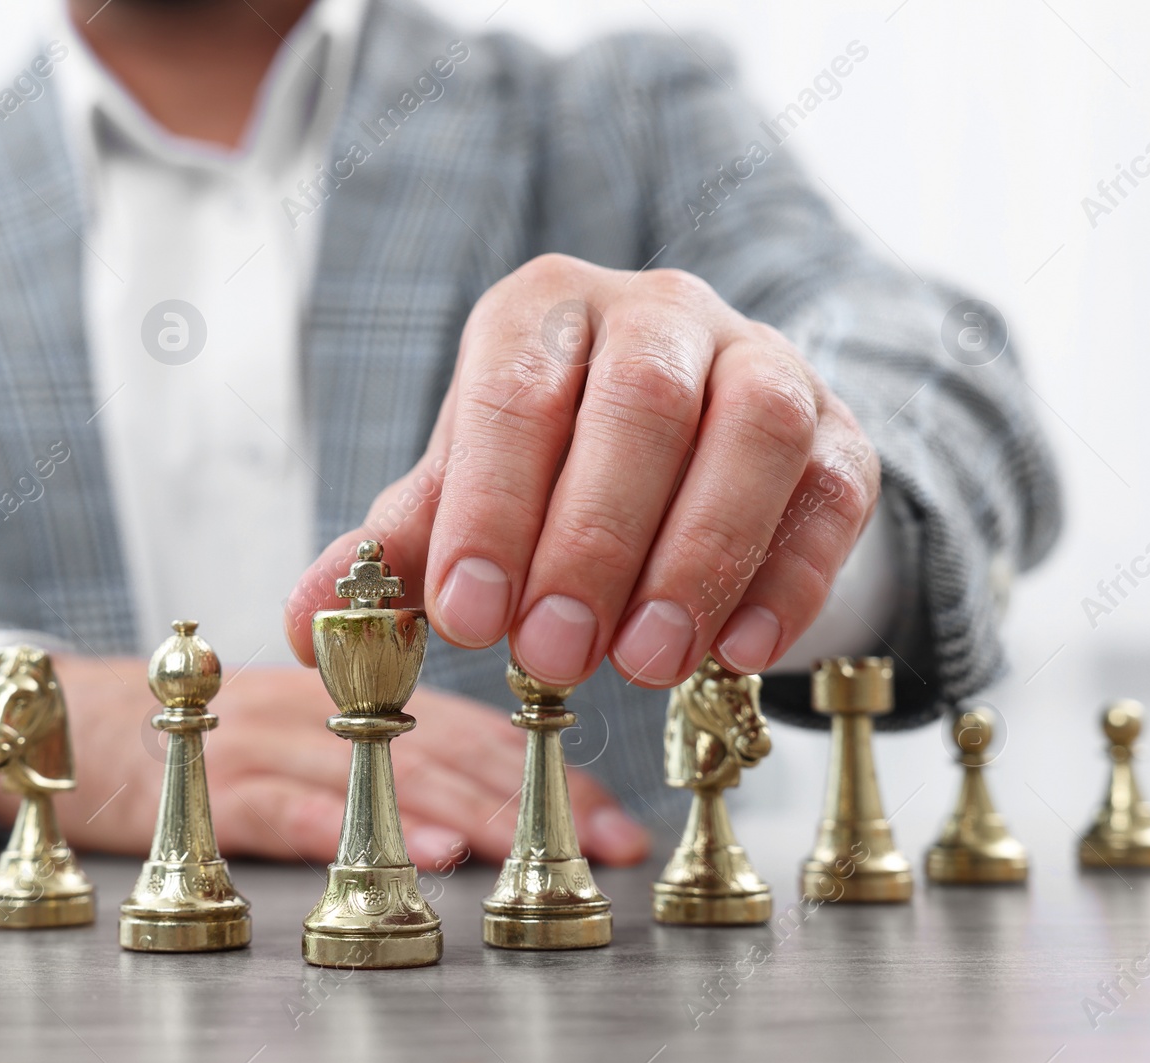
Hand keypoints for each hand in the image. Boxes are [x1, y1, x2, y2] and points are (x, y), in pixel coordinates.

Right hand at [0, 652, 648, 868]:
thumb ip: (390, 749)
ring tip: (524, 849)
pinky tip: (406, 856)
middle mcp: (327, 704)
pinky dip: (356, 831)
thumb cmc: (216, 738)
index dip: (550, 768)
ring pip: (380, 772)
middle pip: (445, 746)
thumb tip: (496, 804)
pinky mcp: (214, 779)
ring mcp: (270, 738)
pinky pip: (291, 804)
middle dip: (532, 797)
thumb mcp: (311, 731)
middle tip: (604, 845)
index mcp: (357, 693)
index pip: (474, 724)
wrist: (84, 723)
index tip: (616, 819)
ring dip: (461, 813)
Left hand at [285, 256, 879, 688]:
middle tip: (552, 656)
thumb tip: (310, 629)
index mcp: (545, 312)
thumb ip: (398, 551)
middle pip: (641, 403)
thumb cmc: (551, 464)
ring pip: (755, 429)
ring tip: (644, 662)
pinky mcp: (839, 432)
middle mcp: (658, 314)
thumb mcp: (467, 493)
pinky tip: (738, 655)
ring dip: (700, 555)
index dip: (492, 506)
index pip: (516, 391)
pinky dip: (789, 576)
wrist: (682, 445)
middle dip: (593, 539)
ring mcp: (763, 361)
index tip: (467, 615)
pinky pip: (832, 490)